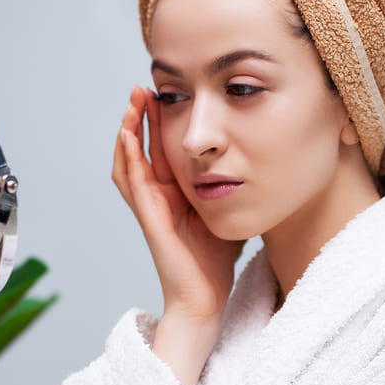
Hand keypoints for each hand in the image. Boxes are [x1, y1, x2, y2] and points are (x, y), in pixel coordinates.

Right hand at [112, 86, 242, 384]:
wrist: (206, 299)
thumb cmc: (216, 260)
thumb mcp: (227, 209)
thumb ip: (231, 186)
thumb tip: (256, 160)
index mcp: (172, 193)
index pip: (161, 148)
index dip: (159, 120)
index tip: (165, 90)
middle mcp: (156, 197)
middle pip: (140, 148)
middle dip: (140, 117)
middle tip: (142, 86)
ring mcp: (150, 208)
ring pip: (129, 162)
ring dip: (128, 131)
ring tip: (132, 102)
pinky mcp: (150, 219)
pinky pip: (134, 184)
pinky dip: (129, 158)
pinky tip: (128, 135)